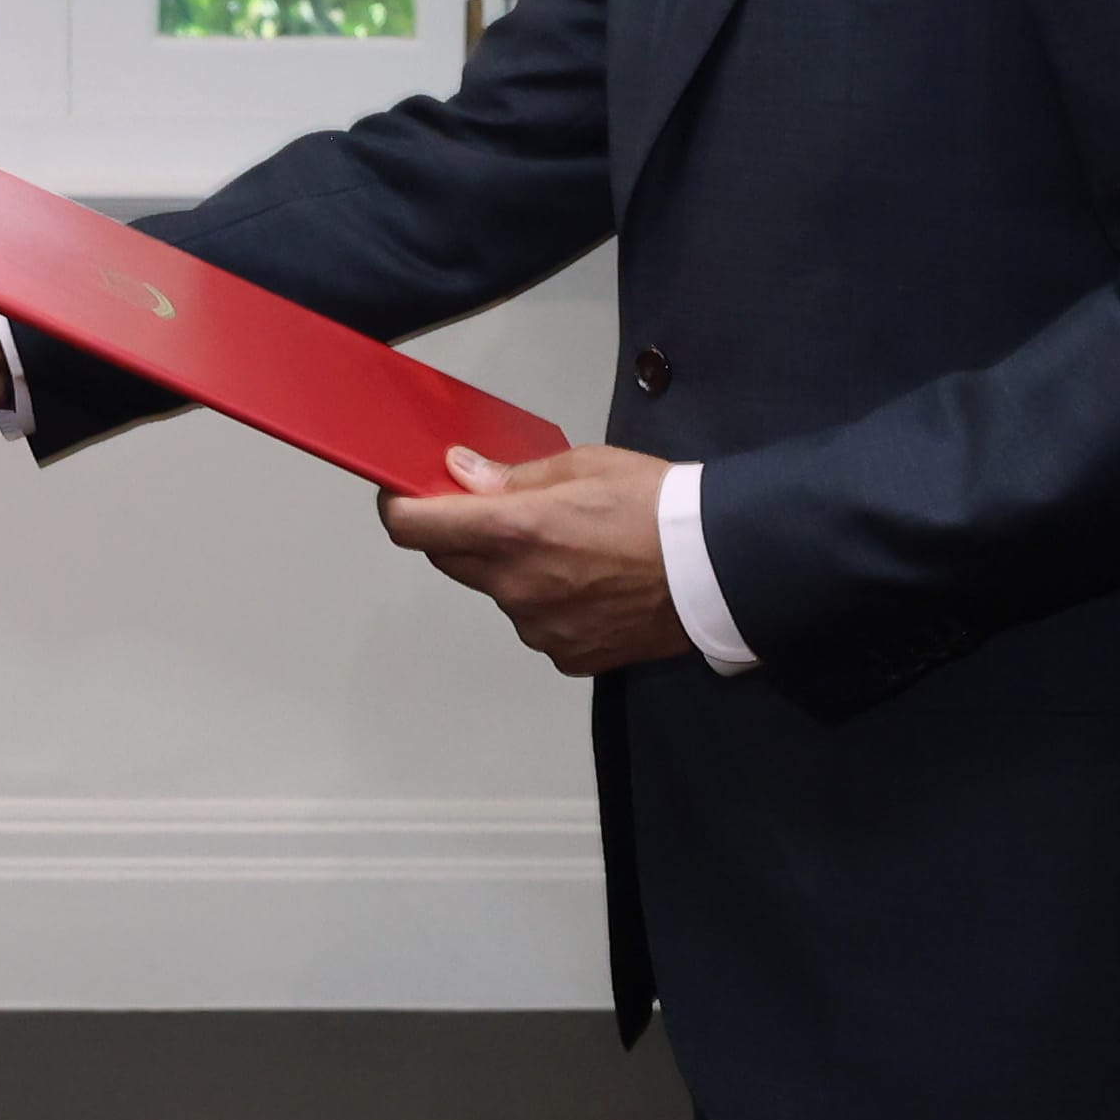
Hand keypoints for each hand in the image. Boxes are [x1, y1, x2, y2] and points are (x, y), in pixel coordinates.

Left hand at [378, 445, 696, 675]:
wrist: (719, 570)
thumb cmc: (656, 506)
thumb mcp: (584, 465)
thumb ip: (512, 477)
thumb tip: (460, 474)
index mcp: (512, 531)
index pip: (414, 528)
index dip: (400, 508)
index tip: (404, 495)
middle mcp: (514, 586)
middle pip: (449, 561)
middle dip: (459, 534)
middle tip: (498, 510)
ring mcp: (539, 628)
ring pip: (498, 593)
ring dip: (511, 570)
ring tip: (570, 549)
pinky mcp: (566, 654)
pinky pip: (537, 624)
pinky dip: (548, 603)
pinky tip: (591, 584)